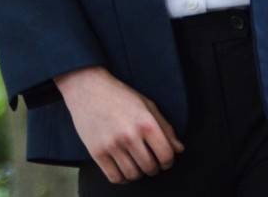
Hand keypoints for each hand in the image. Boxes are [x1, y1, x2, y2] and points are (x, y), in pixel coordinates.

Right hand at [55, 65, 184, 183]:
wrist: (89, 88)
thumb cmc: (120, 95)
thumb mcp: (147, 105)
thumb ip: (165, 127)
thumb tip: (179, 149)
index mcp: (145, 122)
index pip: (166, 154)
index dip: (169, 161)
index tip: (165, 159)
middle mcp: (130, 135)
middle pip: (150, 167)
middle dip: (154, 167)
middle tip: (151, 161)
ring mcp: (112, 145)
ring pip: (133, 175)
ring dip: (138, 173)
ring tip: (137, 163)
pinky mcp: (97, 153)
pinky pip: (115, 177)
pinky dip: (123, 178)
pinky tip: (124, 167)